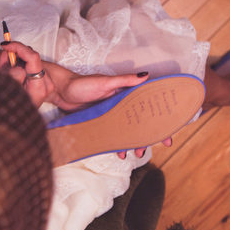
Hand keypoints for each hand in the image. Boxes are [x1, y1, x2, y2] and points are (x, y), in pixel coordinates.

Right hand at [0, 42, 55, 107]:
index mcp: (38, 87)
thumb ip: (10, 74)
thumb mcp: (7, 90)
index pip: (33, 58)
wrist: (15, 123)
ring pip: (30, 62)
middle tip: (2, 61)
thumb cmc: (9, 110)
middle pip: (32, 58)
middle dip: (15, 55)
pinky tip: (11, 73)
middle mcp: (46, 85)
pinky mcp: (43, 83)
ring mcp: (46, 84)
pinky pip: (31, 68)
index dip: (18, 47)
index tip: (6, 45)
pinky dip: (20, 66)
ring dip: (16, 61)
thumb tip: (13, 58)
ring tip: (5, 71)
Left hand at [44, 67, 176, 157]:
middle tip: (152, 147)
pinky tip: (119, 153)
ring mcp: (111, 115)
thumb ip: (125, 80)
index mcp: (126, 94)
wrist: (60, 91)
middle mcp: (121, 105)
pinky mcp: (101, 123)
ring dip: (134, 143)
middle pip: (141, 122)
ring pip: (128, 131)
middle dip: (148, 136)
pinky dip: (118, 144)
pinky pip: (113, 136)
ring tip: (137, 154)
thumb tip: (146, 75)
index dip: (161, 118)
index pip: (149, 106)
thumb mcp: (105, 83)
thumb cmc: (82, 84)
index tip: (169, 131)